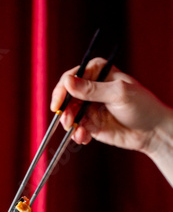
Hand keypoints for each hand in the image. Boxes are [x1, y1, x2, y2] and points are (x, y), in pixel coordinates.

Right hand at [50, 57, 172, 153]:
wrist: (152, 131)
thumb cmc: (142, 106)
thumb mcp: (118, 94)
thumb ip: (92, 89)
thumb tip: (68, 82)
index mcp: (98, 72)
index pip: (72, 76)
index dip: (62, 89)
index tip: (58, 103)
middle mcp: (91, 88)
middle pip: (67, 96)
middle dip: (65, 110)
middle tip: (67, 121)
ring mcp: (90, 107)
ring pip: (70, 114)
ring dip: (70, 124)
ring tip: (79, 133)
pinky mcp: (91, 124)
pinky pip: (77, 129)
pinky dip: (77, 134)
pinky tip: (84, 138)